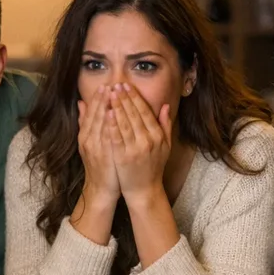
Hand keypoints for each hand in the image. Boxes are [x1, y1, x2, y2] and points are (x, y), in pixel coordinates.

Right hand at [76, 85, 119, 208]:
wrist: (101, 189)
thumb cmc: (101, 165)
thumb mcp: (89, 144)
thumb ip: (86, 124)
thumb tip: (81, 103)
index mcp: (85, 136)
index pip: (91, 113)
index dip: (97, 99)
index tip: (105, 85)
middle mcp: (88, 140)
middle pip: (95, 115)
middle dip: (102, 99)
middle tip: (110, 84)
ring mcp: (96, 147)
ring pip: (99, 123)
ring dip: (105, 107)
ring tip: (112, 93)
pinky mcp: (104, 155)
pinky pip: (106, 136)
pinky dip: (108, 124)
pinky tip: (113, 113)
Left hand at [108, 82, 171, 204]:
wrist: (144, 190)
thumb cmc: (153, 167)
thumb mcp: (165, 146)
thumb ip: (165, 125)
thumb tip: (166, 106)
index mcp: (157, 136)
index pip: (145, 111)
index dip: (135, 97)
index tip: (126, 86)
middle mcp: (148, 141)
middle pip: (134, 114)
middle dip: (124, 97)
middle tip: (115, 84)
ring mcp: (135, 149)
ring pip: (124, 122)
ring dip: (116, 106)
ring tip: (109, 93)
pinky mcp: (123, 156)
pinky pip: (116, 137)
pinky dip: (111, 123)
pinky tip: (107, 112)